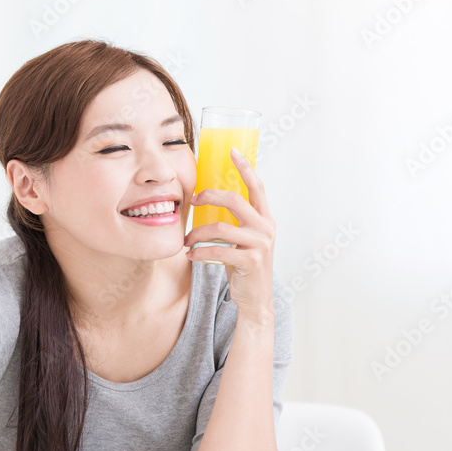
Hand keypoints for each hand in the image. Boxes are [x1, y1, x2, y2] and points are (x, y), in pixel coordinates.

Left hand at [185, 147, 275, 324]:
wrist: (256, 299)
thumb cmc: (245, 266)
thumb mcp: (244, 239)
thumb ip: (235, 221)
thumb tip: (209, 200)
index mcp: (265, 218)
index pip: (256, 186)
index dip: (244, 167)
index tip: (231, 151)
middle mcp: (266, 227)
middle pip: (234, 200)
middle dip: (209, 196)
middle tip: (193, 201)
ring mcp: (260, 244)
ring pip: (220, 227)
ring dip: (197, 233)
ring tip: (186, 240)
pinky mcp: (251, 261)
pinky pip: (218, 251)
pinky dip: (200, 252)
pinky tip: (190, 255)